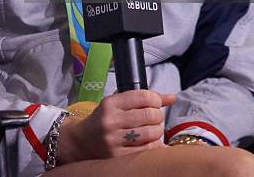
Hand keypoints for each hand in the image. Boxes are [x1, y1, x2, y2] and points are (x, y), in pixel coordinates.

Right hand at [57, 89, 175, 163]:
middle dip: (158, 115)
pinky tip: (149, 141)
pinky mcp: (117, 157)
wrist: (81, 142)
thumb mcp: (117, 103)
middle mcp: (111, 121)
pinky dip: (153, 145)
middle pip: (150, 115)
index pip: (143, 96)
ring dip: (157, 131)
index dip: (156, 99)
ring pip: (151, 133)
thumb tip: (172, 97)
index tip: (156, 103)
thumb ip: (142, 98)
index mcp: (110, 103)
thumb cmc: (103, 119)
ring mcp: (114, 140)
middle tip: (155, 117)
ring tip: (153, 129)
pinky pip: (146, 151)